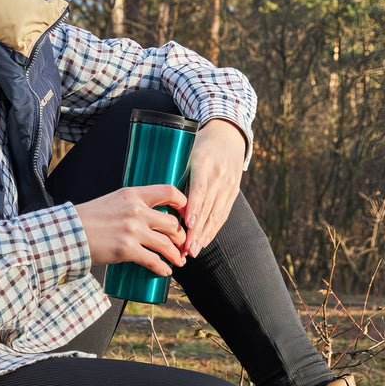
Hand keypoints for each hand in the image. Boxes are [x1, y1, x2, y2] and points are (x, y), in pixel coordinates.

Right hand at [75, 183, 187, 275]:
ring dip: (176, 255)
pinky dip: (162, 267)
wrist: (68, 233)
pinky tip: (165, 271)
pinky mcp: (127, 250)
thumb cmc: (89, 219)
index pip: (168, 191)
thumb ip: (132, 205)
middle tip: (182, 244)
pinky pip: (153, 260)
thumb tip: (150, 216)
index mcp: (133, 194)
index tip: (187, 213)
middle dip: (181, 237)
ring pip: (166, 244)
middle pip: (172, 223)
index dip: (183, 202)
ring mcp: (132, 230)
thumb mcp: (113, 201)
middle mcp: (136, 210)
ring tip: (179, 261)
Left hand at [183, 118, 245, 256]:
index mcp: (204, 162)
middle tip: (185, 249)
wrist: (229, 135)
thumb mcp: (186, 151)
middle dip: (197, 231)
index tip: (187, 224)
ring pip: (216, 214)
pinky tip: (203, 242)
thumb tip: (151, 194)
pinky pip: (223, 214)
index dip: (194, 208)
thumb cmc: (199, 144)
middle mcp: (219, 175)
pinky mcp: (233, 191)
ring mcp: (229, 184)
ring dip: (204, 235)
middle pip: (208, 207)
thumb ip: (174, 171)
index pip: (200, 189)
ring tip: (192, 251)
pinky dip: (213, 230)